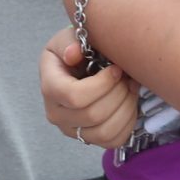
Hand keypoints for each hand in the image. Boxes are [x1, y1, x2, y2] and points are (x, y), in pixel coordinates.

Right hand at [42, 26, 139, 150]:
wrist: (76, 68)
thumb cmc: (75, 52)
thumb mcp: (67, 38)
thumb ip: (69, 41)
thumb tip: (73, 54)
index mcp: (49, 87)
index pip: (75, 96)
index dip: (102, 84)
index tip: (116, 69)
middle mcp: (56, 114)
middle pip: (93, 115)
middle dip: (118, 94)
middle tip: (126, 77)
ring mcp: (71, 130)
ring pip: (105, 132)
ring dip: (126, 109)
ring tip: (130, 89)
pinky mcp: (88, 139)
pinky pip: (114, 141)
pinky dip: (128, 123)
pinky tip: (129, 104)